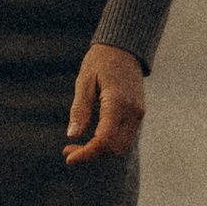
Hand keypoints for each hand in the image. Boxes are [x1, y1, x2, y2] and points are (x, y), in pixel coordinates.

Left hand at [63, 40, 145, 164]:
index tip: (68, 157)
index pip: (104, 139)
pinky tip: (91, 137)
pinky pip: (124, 138)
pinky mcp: (138, 115)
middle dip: (91, 155)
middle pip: (114, 148)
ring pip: (121, 147)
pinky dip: (108, 143)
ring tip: (77, 145)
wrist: (124, 48)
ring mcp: (138, 114)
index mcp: (117, 102)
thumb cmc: (100, 61)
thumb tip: (72, 136)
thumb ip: (80, 109)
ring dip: (100, 151)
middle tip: (68, 150)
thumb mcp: (84, 81)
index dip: (87, 153)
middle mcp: (133, 112)